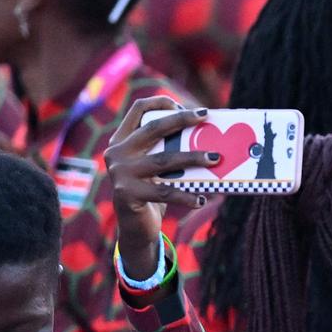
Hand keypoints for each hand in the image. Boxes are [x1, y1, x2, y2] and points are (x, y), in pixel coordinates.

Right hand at [104, 97, 217, 279]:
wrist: (135, 229)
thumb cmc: (152, 192)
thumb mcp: (154, 168)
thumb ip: (166, 151)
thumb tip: (209, 138)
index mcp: (121, 141)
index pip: (138, 110)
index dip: (161, 102)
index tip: (186, 107)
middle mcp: (116, 153)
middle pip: (152, 128)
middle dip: (181, 119)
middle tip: (205, 117)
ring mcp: (120, 174)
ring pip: (163, 160)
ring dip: (193, 158)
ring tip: (215, 158)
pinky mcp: (128, 194)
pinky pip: (164, 192)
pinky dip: (185, 196)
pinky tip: (201, 199)